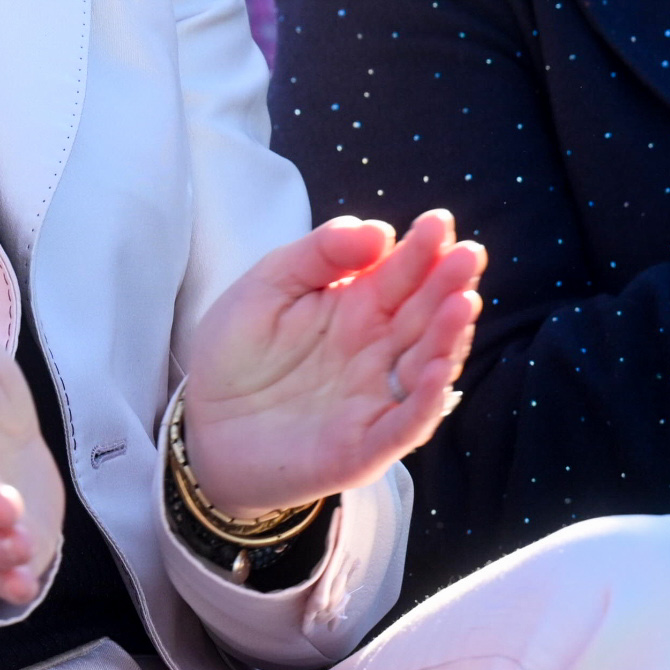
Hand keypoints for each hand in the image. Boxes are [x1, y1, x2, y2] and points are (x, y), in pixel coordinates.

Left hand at [177, 211, 482, 521]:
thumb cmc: (235, 353)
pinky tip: (436, 369)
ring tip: (462, 302)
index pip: (400, 275)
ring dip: (448, 337)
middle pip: (423, 316)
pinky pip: (405, 425)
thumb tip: (380, 230)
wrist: (200, 427)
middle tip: (469, 255)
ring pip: (425, 367)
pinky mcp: (364, 447)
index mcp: (357, 308)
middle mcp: (376, 352)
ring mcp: (375, 399)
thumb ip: (320, 252)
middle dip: (448, 285)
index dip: (422, 250)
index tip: (437, 223)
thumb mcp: (268, 284)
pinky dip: (425, 401)